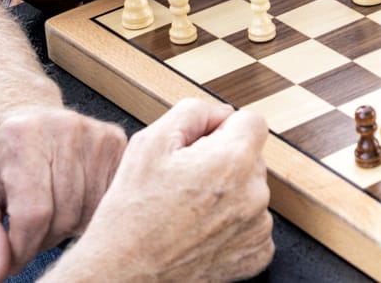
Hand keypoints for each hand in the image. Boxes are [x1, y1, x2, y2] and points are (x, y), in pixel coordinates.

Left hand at [0, 105, 126, 281]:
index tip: (11, 257)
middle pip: (64, 216)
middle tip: (28, 229)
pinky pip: (110, 198)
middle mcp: (64, 129)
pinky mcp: (116, 141)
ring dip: (67, 227)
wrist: (17, 108)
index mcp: (22, 138)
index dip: (22, 248)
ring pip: (89, 212)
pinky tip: (73, 203)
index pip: (33, 215)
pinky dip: (91, 212)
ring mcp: (96, 133)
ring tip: (49, 213)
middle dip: (44, 238)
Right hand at [62, 100, 273, 282]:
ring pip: (252, 191)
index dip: (224, 128)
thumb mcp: (150, 142)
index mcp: (233, 161)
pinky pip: (253, 225)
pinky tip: (201, 230)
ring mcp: (257, 228)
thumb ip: (193, 113)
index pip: (252, 121)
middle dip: (225, 161)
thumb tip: (221, 113)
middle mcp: (254, 194)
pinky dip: (233, 226)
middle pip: (252, 157)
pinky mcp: (255, 255)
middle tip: (186, 181)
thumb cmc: (131, 212)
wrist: (123, 272)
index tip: (203, 145)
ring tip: (189, 210)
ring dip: (230, 194)